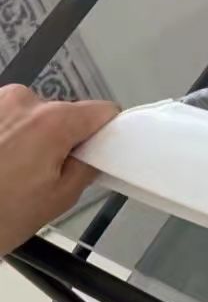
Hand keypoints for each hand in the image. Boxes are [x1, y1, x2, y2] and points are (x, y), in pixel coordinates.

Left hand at [0, 84, 118, 257]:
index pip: (102, 112)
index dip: (103, 134)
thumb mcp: (58, 199)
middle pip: (62, 114)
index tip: (95, 152)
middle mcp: (22, 101)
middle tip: (41, 177)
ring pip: (29, 117)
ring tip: (8, 176)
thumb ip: (87, 167)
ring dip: (26, 140)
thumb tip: (95, 154)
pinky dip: (3, 140)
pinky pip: (3, 121)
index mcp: (52, 121)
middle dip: (58, 141)